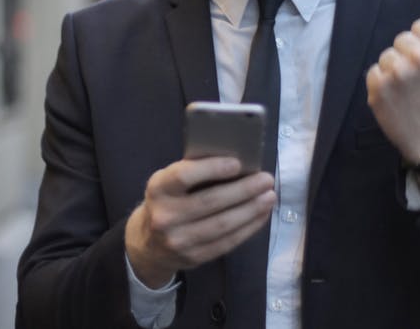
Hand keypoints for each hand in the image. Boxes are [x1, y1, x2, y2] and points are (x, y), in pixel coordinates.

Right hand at [125, 157, 275, 287]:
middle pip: (210, 202)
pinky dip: (248, 227)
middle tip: (266, 179)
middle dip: (244, 190)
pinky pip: (227, 242)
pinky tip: (261, 215)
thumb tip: (237, 161)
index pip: (184, 176)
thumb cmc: (169, 200)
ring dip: (251, 210)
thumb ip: (195, 171)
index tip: (237, 163)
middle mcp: (165, 216)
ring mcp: (179, 240)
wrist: (149, 243)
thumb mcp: (170, 182)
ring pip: (223, 224)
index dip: (212, 169)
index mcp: (158, 189)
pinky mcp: (194, 257)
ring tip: (269, 196)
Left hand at [366, 18, 419, 162]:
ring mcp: (398, 72)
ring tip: (407, 91)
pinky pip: (374, 72)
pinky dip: (380, 84)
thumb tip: (416, 29)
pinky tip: (394, 98)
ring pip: (386, 57)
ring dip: (393, 71)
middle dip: (406, 56)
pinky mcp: (379, 88)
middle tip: (416, 79)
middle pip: (401, 40)